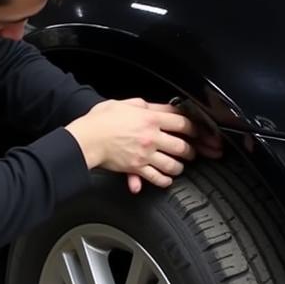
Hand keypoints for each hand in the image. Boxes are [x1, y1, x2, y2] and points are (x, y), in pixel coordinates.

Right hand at [65, 98, 195, 190]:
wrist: (86, 138)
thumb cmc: (101, 120)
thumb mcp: (125, 103)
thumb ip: (144, 105)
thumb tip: (157, 107)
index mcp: (150, 118)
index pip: (182, 123)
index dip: (195, 129)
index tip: (198, 132)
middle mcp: (151, 137)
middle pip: (182, 146)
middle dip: (191, 151)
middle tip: (193, 152)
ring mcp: (145, 154)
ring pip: (172, 165)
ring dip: (180, 167)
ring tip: (180, 166)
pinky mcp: (136, 168)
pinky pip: (156, 178)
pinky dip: (164, 180)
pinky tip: (166, 179)